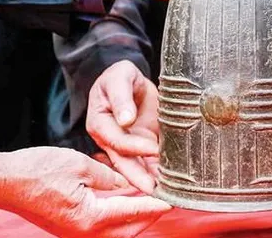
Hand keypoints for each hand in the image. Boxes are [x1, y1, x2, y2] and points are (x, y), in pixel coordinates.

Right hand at [0, 147, 169, 237]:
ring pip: (117, 233)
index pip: (134, 212)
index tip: (171, 200)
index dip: (155, 205)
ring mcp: (77, 233)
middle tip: (165, 200)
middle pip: (129, 230)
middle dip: (149, 216)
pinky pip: (103, 228)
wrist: (7, 181)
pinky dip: (119, 217)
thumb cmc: (38, 171)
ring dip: (135, 218)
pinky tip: (126, 200)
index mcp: (91, 217)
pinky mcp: (71, 228)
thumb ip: (109, 176)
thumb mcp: (82, 165)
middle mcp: (85, 232)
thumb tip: (128, 182)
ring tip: (150, 199)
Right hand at [87, 60, 159, 193]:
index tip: (153, 147)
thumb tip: (125, 119)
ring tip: (166, 195)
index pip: (117, 140)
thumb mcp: (119, 78)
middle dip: (139, 178)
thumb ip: (121, 97)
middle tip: (155, 192)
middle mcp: (110, 139)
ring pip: (136, 167)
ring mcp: (125, 145)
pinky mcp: (140, 146)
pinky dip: (158, 174)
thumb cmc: (120, 76)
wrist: (129, 80)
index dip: (134, 145)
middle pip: (123, 162)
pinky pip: (148, 163)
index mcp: (100, 123)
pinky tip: (171, 185)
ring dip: (150, 181)